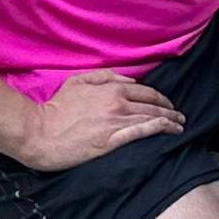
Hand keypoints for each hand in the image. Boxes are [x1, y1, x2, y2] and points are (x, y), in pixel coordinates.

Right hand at [6, 68, 185, 171]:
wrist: (38, 132)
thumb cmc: (55, 107)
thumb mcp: (78, 81)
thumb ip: (106, 77)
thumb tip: (129, 81)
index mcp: (111, 89)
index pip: (145, 92)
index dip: (161, 98)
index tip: (168, 104)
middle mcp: (118, 103)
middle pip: (153, 105)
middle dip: (170, 110)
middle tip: (179, 116)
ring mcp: (116, 122)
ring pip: (152, 118)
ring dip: (170, 121)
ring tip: (180, 125)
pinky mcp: (111, 141)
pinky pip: (142, 132)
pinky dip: (160, 129)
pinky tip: (170, 130)